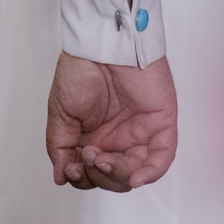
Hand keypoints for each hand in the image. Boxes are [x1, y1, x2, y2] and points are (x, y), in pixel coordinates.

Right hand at [46, 52, 177, 190]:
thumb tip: (60, 177)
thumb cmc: (80, 70)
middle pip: (114, 177)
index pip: (93, 174)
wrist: (100, 45)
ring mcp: (141, 132)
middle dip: (98, 175)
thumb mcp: (61, 114)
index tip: (71, 166)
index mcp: (96, 138)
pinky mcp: (161, 123)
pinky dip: (151, 172)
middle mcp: (119, 138)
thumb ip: (61, 147)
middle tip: (87, 156)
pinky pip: (162, 157)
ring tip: (101, 159)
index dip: (82, 178)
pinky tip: (135, 177)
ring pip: (136, 171)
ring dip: (117, 174)